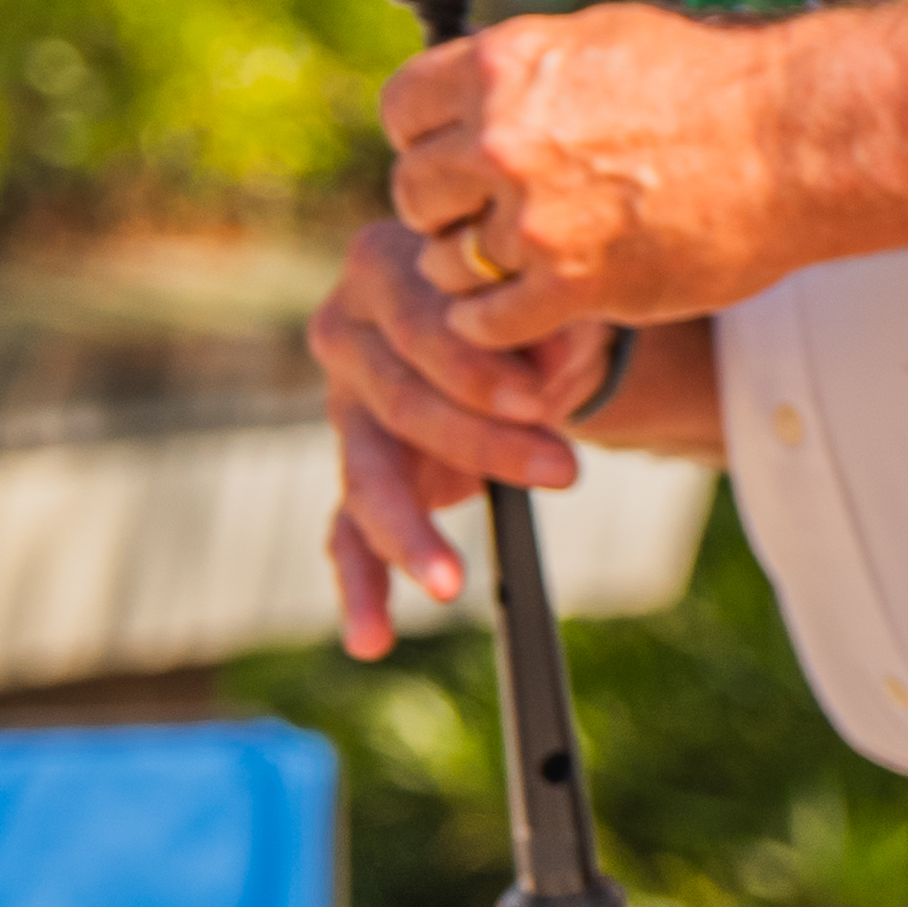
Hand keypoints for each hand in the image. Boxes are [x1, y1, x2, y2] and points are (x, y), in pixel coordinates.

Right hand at [314, 221, 713, 656]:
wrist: (523, 329)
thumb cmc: (537, 300)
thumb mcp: (557, 298)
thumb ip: (547, 322)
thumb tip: (547, 367)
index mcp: (384, 269)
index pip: (422, 328)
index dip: (478, 369)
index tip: (539, 403)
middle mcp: (346, 335)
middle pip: (401, 405)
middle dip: (483, 445)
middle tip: (563, 472)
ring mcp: (344, 408)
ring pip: (367, 479)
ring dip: (412, 535)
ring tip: (447, 584)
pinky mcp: (360, 467)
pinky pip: (346, 532)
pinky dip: (360, 587)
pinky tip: (371, 637)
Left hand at [381, 3, 814, 357]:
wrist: (804, 137)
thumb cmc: (725, 81)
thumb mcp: (606, 41)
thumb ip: (528, 73)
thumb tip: (482, 96)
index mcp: (503, 66)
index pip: (402, 111)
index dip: (425, 137)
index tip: (452, 156)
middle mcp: (502, 138)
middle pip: (415, 191)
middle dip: (448, 207)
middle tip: (493, 216)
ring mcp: (532, 216)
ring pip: (445, 261)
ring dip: (474, 268)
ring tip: (523, 264)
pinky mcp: (570, 284)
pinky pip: (486, 322)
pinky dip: (496, 325)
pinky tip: (526, 310)